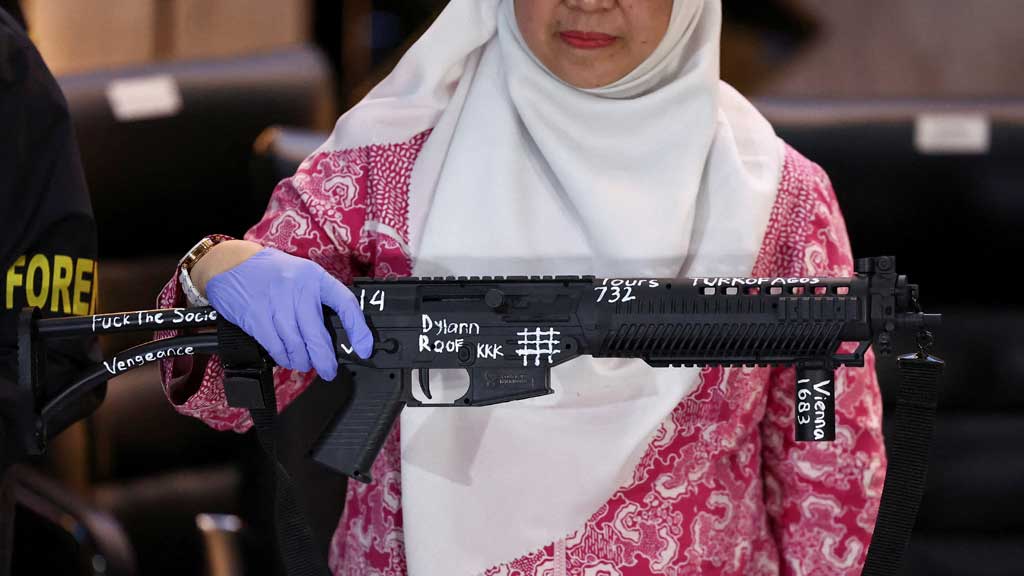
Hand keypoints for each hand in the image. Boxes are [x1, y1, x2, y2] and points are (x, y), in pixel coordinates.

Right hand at [205, 247, 372, 380]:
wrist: (230, 264)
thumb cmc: (270, 272)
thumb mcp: (301, 274)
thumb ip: (318, 298)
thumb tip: (339, 331)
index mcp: (315, 277)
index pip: (345, 303)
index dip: (359, 329)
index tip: (365, 348)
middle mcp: (297, 289)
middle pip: (318, 334)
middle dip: (325, 359)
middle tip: (329, 370)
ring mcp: (276, 303)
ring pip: (296, 344)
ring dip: (303, 360)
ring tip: (305, 363)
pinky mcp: (256, 317)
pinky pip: (276, 346)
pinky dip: (284, 357)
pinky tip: (287, 358)